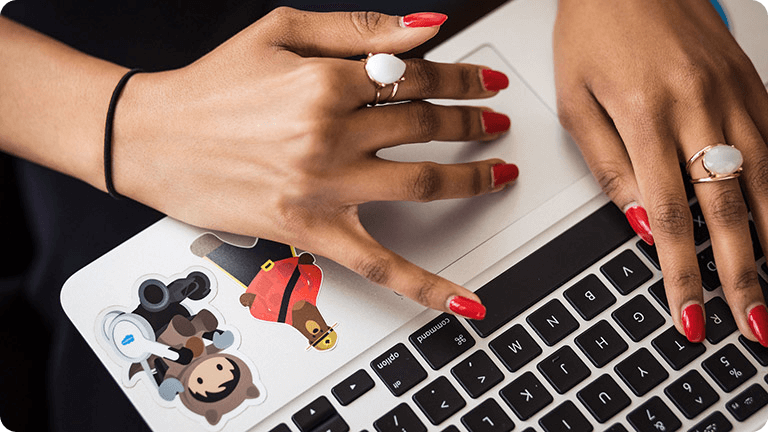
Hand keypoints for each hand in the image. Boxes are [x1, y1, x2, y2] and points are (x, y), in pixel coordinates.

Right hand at [112, 8, 515, 319]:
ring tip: (498, 172)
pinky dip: (426, 285)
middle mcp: (329, 135)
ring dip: (471, 178)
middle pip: (425, 126)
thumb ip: (357, 28)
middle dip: (471, 122)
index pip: (417, 77)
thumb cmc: (210, 86)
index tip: (484, 84)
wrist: (152, 137)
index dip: (462, 79)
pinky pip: (380, 265)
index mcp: (324, 81)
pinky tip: (463, 299)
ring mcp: (323, 187)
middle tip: (494, 122)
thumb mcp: (281, 31)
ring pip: (420, 184)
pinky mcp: (310, 230)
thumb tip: (425, 26)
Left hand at [554, 0, 767, 344]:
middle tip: (755, 324)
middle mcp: (699, 106)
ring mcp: (734, 93)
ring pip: (765, 179)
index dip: (681, 273)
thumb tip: (638, 224)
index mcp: (645, 115)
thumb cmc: (593, 32)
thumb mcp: (576, 102)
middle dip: (743, 275)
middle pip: (728, 209)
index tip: (690, 315)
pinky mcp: (752, 81)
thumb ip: (608, 166)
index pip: (668, 216)